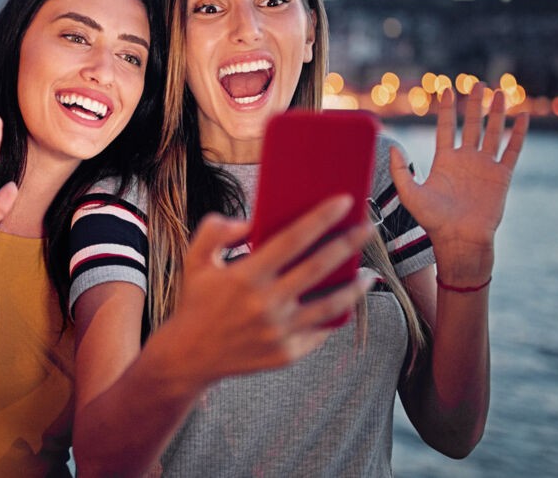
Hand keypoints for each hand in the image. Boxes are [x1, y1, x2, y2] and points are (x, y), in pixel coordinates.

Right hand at [166, 196, 373, 382]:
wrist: (189, 355)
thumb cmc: (196, 300)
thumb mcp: (195, 259)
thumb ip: (216, 230)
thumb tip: (250, 223)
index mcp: (245, 276)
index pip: (292, 240)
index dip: (321, 219)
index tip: (345, 201)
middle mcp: (266, 304)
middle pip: (319, 268)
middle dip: (349, 243)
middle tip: (368, 228)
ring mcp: (279, 332)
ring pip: (330, 305)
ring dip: (355, 287)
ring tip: (367, 274)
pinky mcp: (286, 354)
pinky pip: (319, 332)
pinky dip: (334, 317)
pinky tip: (343, 304)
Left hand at [390, 83, 528, 278]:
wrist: (459, 240)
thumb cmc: (432, 221)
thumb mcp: (410, 194)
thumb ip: (400, 171)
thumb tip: (393, 147)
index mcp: (444, 161)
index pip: (446, 127)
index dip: (447, 109)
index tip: (447, 89)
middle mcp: (465, 160)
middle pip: (471, 125)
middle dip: (474, 104)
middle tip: (477, 83)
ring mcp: (484, 167)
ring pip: (493, 133)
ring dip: (496, 113)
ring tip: (500, 92)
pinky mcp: (501, 177)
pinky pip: (512, 151)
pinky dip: (517, 134)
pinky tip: (522, 117)